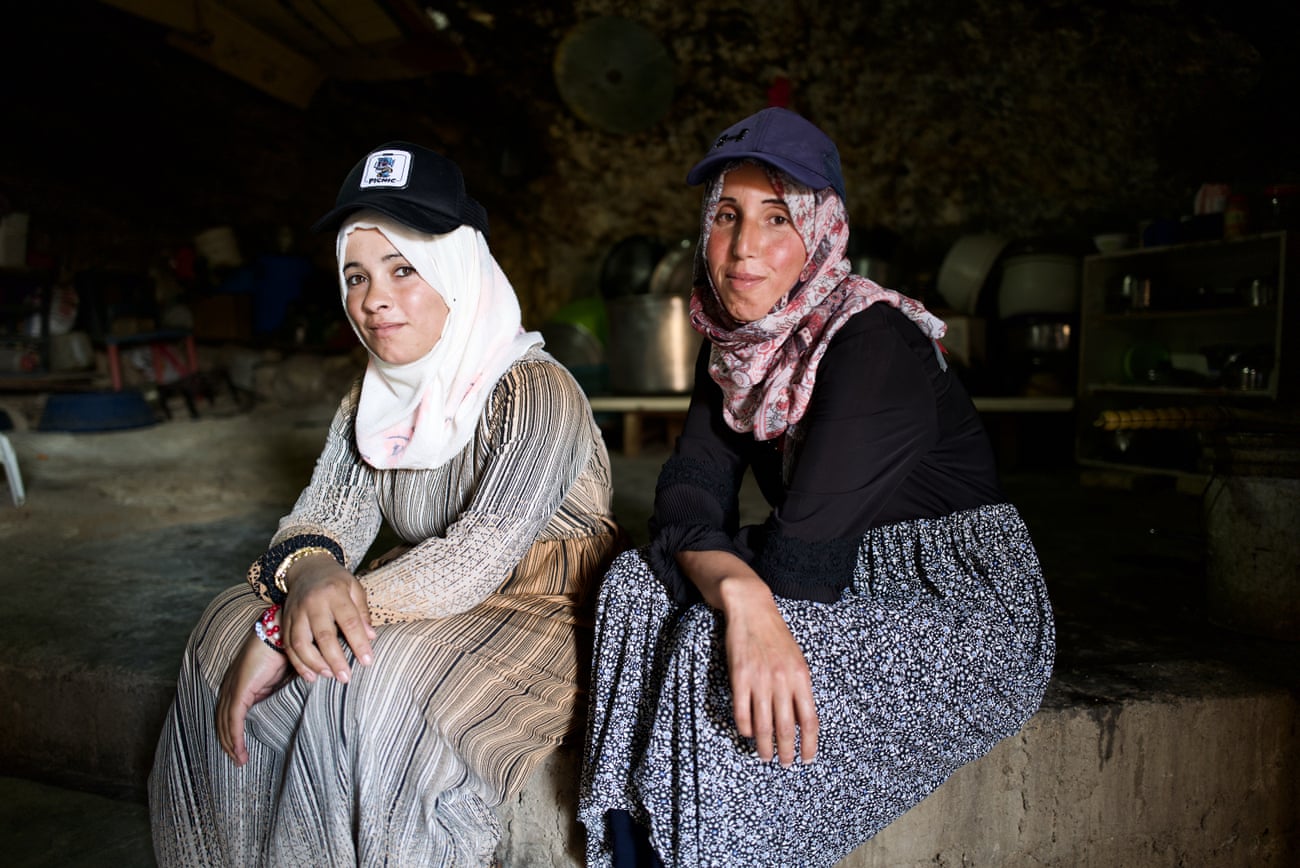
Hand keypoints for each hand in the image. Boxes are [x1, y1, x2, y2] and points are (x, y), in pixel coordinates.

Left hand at [217, 633, 290, 765]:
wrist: (281, 633)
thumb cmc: (283, 652)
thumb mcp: (277, 678)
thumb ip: (271, 692)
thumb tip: (276, 707)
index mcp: (238, 683)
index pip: (228, 713)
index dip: (231, 732)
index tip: (239, 748)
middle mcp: (230, 686)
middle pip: (222, 721)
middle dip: (228, 743)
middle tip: (239, 760)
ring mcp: (233, 687)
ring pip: (225, 722)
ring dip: (231, 744)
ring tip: (240, 760)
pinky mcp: (240, 689)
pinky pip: (234, 718)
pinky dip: (235, 736)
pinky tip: (239, 749)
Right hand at [279, 553, 376, 682]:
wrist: (307, 568)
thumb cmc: (336, 581)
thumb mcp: (354, 588)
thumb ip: (362, 612)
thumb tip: (371, 637)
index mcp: (334, 593)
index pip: (349, 621)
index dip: (359, 643)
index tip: (367, 661)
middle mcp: (313, 603)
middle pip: (323, 635)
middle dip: (335, 659)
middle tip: (346, 677)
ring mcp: (296, 612)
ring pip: (301, 643)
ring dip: (314, 664)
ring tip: (329, 676)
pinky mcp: (285, 621)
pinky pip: (288, 646)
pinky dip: (298, 663)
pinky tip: (310, 676)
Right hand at [677, 550, 818, 766]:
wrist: (752, 609)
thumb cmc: (776, 637)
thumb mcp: (797, 660)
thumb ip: (800, 689)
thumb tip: (801, 721)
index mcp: (801, 677)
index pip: (809, 719)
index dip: (810, 743)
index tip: (807, 759)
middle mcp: (782, 680)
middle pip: (786, 727)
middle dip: (786, 751)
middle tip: (784, 764)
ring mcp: (760, 679)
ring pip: (763, 724)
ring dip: (765, 745)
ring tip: (765, 756)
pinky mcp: (739, 677)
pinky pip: (742, 712)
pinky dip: (745, 727)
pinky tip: (748, 734)